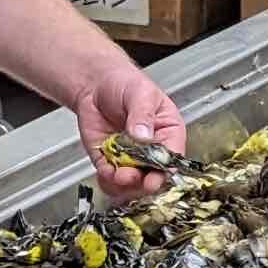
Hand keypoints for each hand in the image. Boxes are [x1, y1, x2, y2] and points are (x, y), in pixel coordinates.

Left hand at [77, 62, 186, 204]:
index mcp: (168, 132)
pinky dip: (107, 181)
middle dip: (141, 181)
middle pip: (153, 176)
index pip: (171, 157)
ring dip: (124, 184)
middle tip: (130, 175)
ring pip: (132, 184)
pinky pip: (111, 180)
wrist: (96, 84)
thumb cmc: (125, 83)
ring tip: (116, 174)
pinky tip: (105, 172)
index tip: (153, 175)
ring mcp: (131, 158)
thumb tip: (144, 135)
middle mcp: (152, 150)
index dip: (163, 169)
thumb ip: (142, 115)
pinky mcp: (110, 162)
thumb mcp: (140, 93)